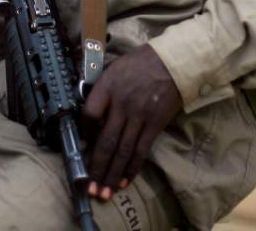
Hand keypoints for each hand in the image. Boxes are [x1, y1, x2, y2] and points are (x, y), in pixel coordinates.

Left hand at [81, 44, 181, 200]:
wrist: (174, 62)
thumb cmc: (141, 63)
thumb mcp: (115, 68)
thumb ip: (102, 89)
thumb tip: (90, 116)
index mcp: (108, 86)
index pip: (89, 114)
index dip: (83, 133)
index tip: (81, 147)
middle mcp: (122, 104)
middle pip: (105, 141)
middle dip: (96, 167)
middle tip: (88, 188)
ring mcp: (139, 116)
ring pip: (122, 151)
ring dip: (112, 174)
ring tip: (104, 193)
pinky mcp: (155, 124)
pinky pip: (141, 151)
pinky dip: (132, 168)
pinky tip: (124, 182)